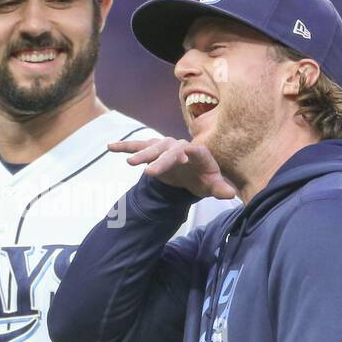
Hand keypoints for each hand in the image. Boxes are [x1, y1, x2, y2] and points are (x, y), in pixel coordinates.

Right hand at [108, 137, 237, 199]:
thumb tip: (230, 195)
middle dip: (159, 160)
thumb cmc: (203, 179)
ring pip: (152, 147)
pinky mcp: (153, 151)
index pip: (196, 152)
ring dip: (141, 153)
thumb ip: (220, 189)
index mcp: (199, 154)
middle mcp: (180, 147)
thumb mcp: (212, 186)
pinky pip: (138, 146)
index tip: (183, 155)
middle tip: (148, 173)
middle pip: (169, 150)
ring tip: (130, 163)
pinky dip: (125, 146)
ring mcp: (165, 147)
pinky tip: (110, 147)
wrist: (192, 172)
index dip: (190, 152)